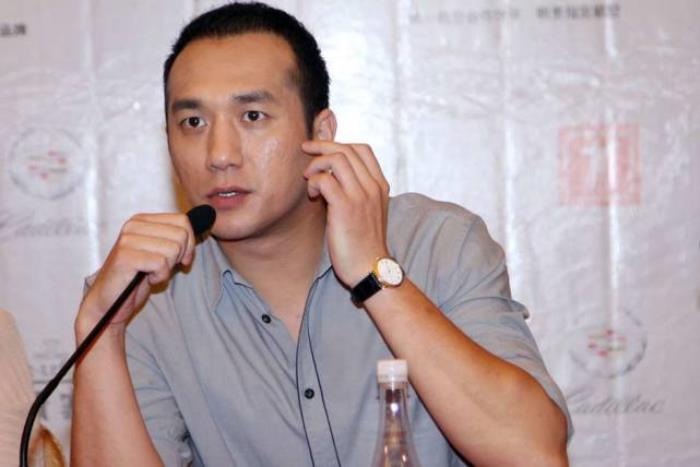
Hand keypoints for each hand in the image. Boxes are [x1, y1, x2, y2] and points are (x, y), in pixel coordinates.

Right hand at [76, 213, 194, 337]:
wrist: (110, 301)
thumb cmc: (137, 276)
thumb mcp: (161, 251)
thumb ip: (177, 237)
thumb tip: (208, 216)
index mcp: (142, 220)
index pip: (182, 221)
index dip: (189, 243)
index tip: (181, 258)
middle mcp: (133, 225)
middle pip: (181, 235)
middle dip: (178, 256)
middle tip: (161, 268)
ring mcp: (128, 239)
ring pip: (173, 249)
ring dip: (167, 268)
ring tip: (151, 272)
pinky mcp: (125, 256)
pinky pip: (161, 263)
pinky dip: (159, 276)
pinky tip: (146, 279)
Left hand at [302, 141, 389, 286]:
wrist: (369, 269)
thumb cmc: (363, 244)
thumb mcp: (367, 212)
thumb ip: (356, 192)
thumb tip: (331, 178)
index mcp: (380, 186)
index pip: (362, 149)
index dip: (338, 144)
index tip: (321, 150)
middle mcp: (373, 186)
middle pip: (346, 149)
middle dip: (321, 146)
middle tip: (305, 152)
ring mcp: (360, 195)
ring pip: (336, 159)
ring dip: (316, 164)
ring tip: (309, 179)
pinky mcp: (345, 207)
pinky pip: (325, 179)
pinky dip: (314, 182)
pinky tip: (312, 195)